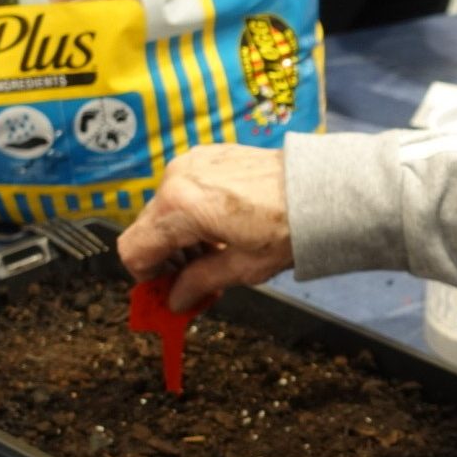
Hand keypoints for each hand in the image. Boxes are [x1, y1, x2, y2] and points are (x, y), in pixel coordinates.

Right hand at [118, 145, 292, 311]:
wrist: (320, 189)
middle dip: (165, 258)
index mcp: (180, 207)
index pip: (135, 249)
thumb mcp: (243, 267)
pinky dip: (191, 212)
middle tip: (193, 279)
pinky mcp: (206, 155)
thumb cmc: (288, 227)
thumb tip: (175, 301)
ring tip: (212, 255)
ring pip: (163, 209)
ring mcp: (190, 162)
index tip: (166, 290)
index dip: (146, 276)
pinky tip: (219, 228)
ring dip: (178, 236)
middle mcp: (177, 178)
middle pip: (147, 229)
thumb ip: (200, 282)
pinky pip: (182, 189)